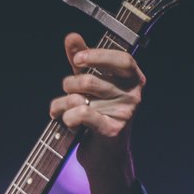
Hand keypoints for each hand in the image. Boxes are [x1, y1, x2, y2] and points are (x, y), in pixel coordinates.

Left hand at [50, 33, 146, 193]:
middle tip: (65, 93)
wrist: (103, 156)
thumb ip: (82, 60)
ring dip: (61, 104)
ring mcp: (126, 113)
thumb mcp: (89, 84)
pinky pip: (81, 114)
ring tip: (59, 110)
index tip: (77, 60)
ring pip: (80, 97)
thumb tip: (71, 36)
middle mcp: (134, 95)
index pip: (122, 59)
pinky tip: (66, 122)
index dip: (98, 56)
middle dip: (69, 85)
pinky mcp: (113, 130)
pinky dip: (66, 117)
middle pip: (91, 80)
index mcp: (133, 79)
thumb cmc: (96, 114)